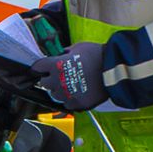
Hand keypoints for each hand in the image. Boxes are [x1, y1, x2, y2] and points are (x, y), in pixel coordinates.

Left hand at [32, 30, 152, 113]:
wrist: (114, 69)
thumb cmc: (97, 55)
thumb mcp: (78, 47)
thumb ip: (66, 52)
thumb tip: (61, 54)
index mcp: (56, 65)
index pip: (38, 67)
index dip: (38, 67)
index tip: (39, 68)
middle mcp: (58, 81)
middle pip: (44, 83)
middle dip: (49, 79)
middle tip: (57, 76)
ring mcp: (67, 94)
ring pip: (55, 95)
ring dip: (59, 90)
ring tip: (69, 85)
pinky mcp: (78, 104)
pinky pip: (67, 104)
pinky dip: (70, 99)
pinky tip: (77, 93)